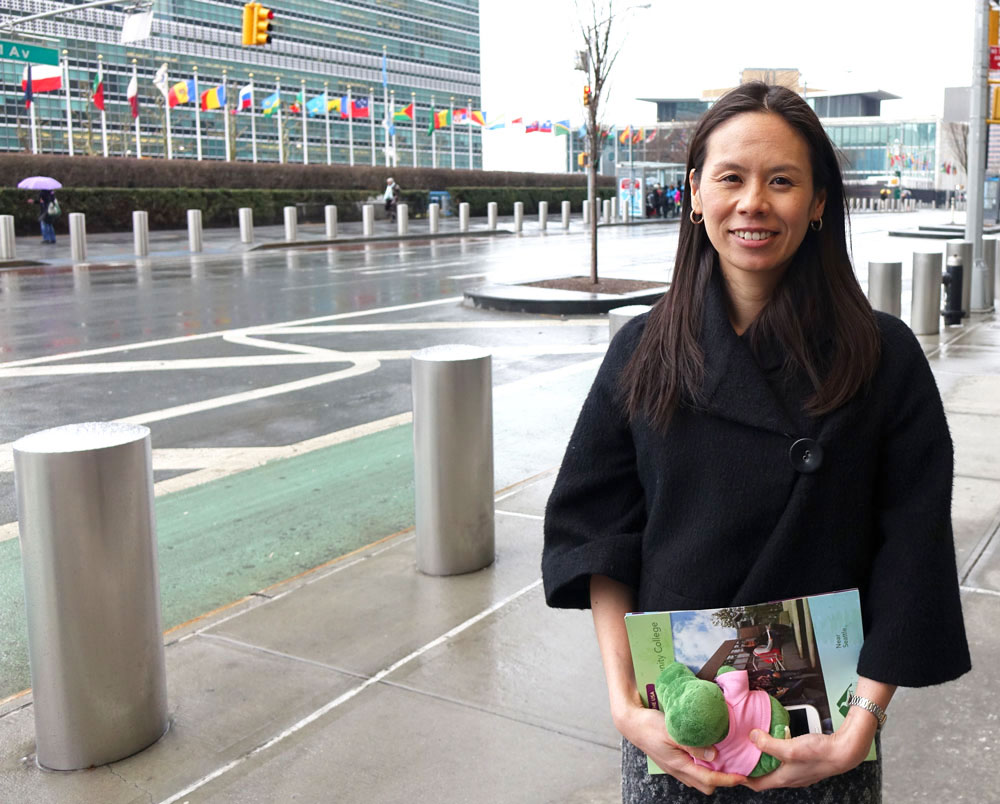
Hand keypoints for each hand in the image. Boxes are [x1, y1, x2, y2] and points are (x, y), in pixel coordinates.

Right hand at [617, 704, 745, 795]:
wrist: (630, 722)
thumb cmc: (649, 725)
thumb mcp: (672, 731)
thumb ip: (693, 744)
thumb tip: (714, 753)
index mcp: (679, 764)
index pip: (709, 779)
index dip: (728, 780)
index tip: (742, 777)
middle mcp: (677, 770)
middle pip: (705, 785)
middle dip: (721, 780)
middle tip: (733, 766)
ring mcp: (673, 767)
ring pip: (698, 779)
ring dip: (711, 773)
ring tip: (722, 759)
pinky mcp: (671, 761)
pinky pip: (691, 771)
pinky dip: (702, 767)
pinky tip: (704, 752)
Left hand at [741, 714, 875, 790]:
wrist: (845, 752)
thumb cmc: (820, 753)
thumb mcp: (790, 748)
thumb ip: (769, 744)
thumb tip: (751, 737)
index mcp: (784, 778)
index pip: (757, 785)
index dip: (743, 779)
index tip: (730, 771)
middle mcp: (791, 779)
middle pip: (765, 777)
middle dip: (751, 769)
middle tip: (740, 757)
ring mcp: (799, 773)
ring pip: (776, 769)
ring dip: (764, 760)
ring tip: (754, 748)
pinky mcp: (805, 764)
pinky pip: (785, 761)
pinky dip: (776, 754)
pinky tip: (777, 741)